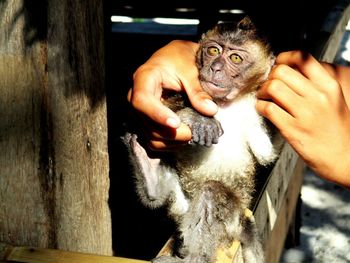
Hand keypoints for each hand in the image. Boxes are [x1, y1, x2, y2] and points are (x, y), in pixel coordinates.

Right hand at [128, 40, 217, 149]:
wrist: (175, 58)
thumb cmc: (180, 58)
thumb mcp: (190, 70)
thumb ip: (198, 91)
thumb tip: (210, 110)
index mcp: (143, 78)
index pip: (142, 101)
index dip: (157, 115)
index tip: (176, 123)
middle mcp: (135, 96)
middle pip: (146, 122)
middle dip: (170, 132)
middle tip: (193, 132)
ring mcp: (139, 112)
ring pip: (149, 135)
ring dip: (171, 141)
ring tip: (191, 135)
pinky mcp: (146, 121)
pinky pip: (152, 140)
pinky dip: (168, 144)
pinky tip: (182, 139)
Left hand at [256, 50, 349, 186]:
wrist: (345, 157)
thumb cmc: (336, 128)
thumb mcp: (333, 99)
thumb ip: (314, 84)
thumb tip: (287, 70)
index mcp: (329, 85)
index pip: (302, 58)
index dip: (283, 58)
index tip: (277, 64)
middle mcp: (318, 96)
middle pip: (281, 71)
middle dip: (269, 76)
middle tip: (267, 85)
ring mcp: (305, 113)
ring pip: (272, 87)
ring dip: (262, 91)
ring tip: (263, 97)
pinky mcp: (293, 129)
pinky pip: (268, 109)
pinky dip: (260, 106)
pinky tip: (263, 109)